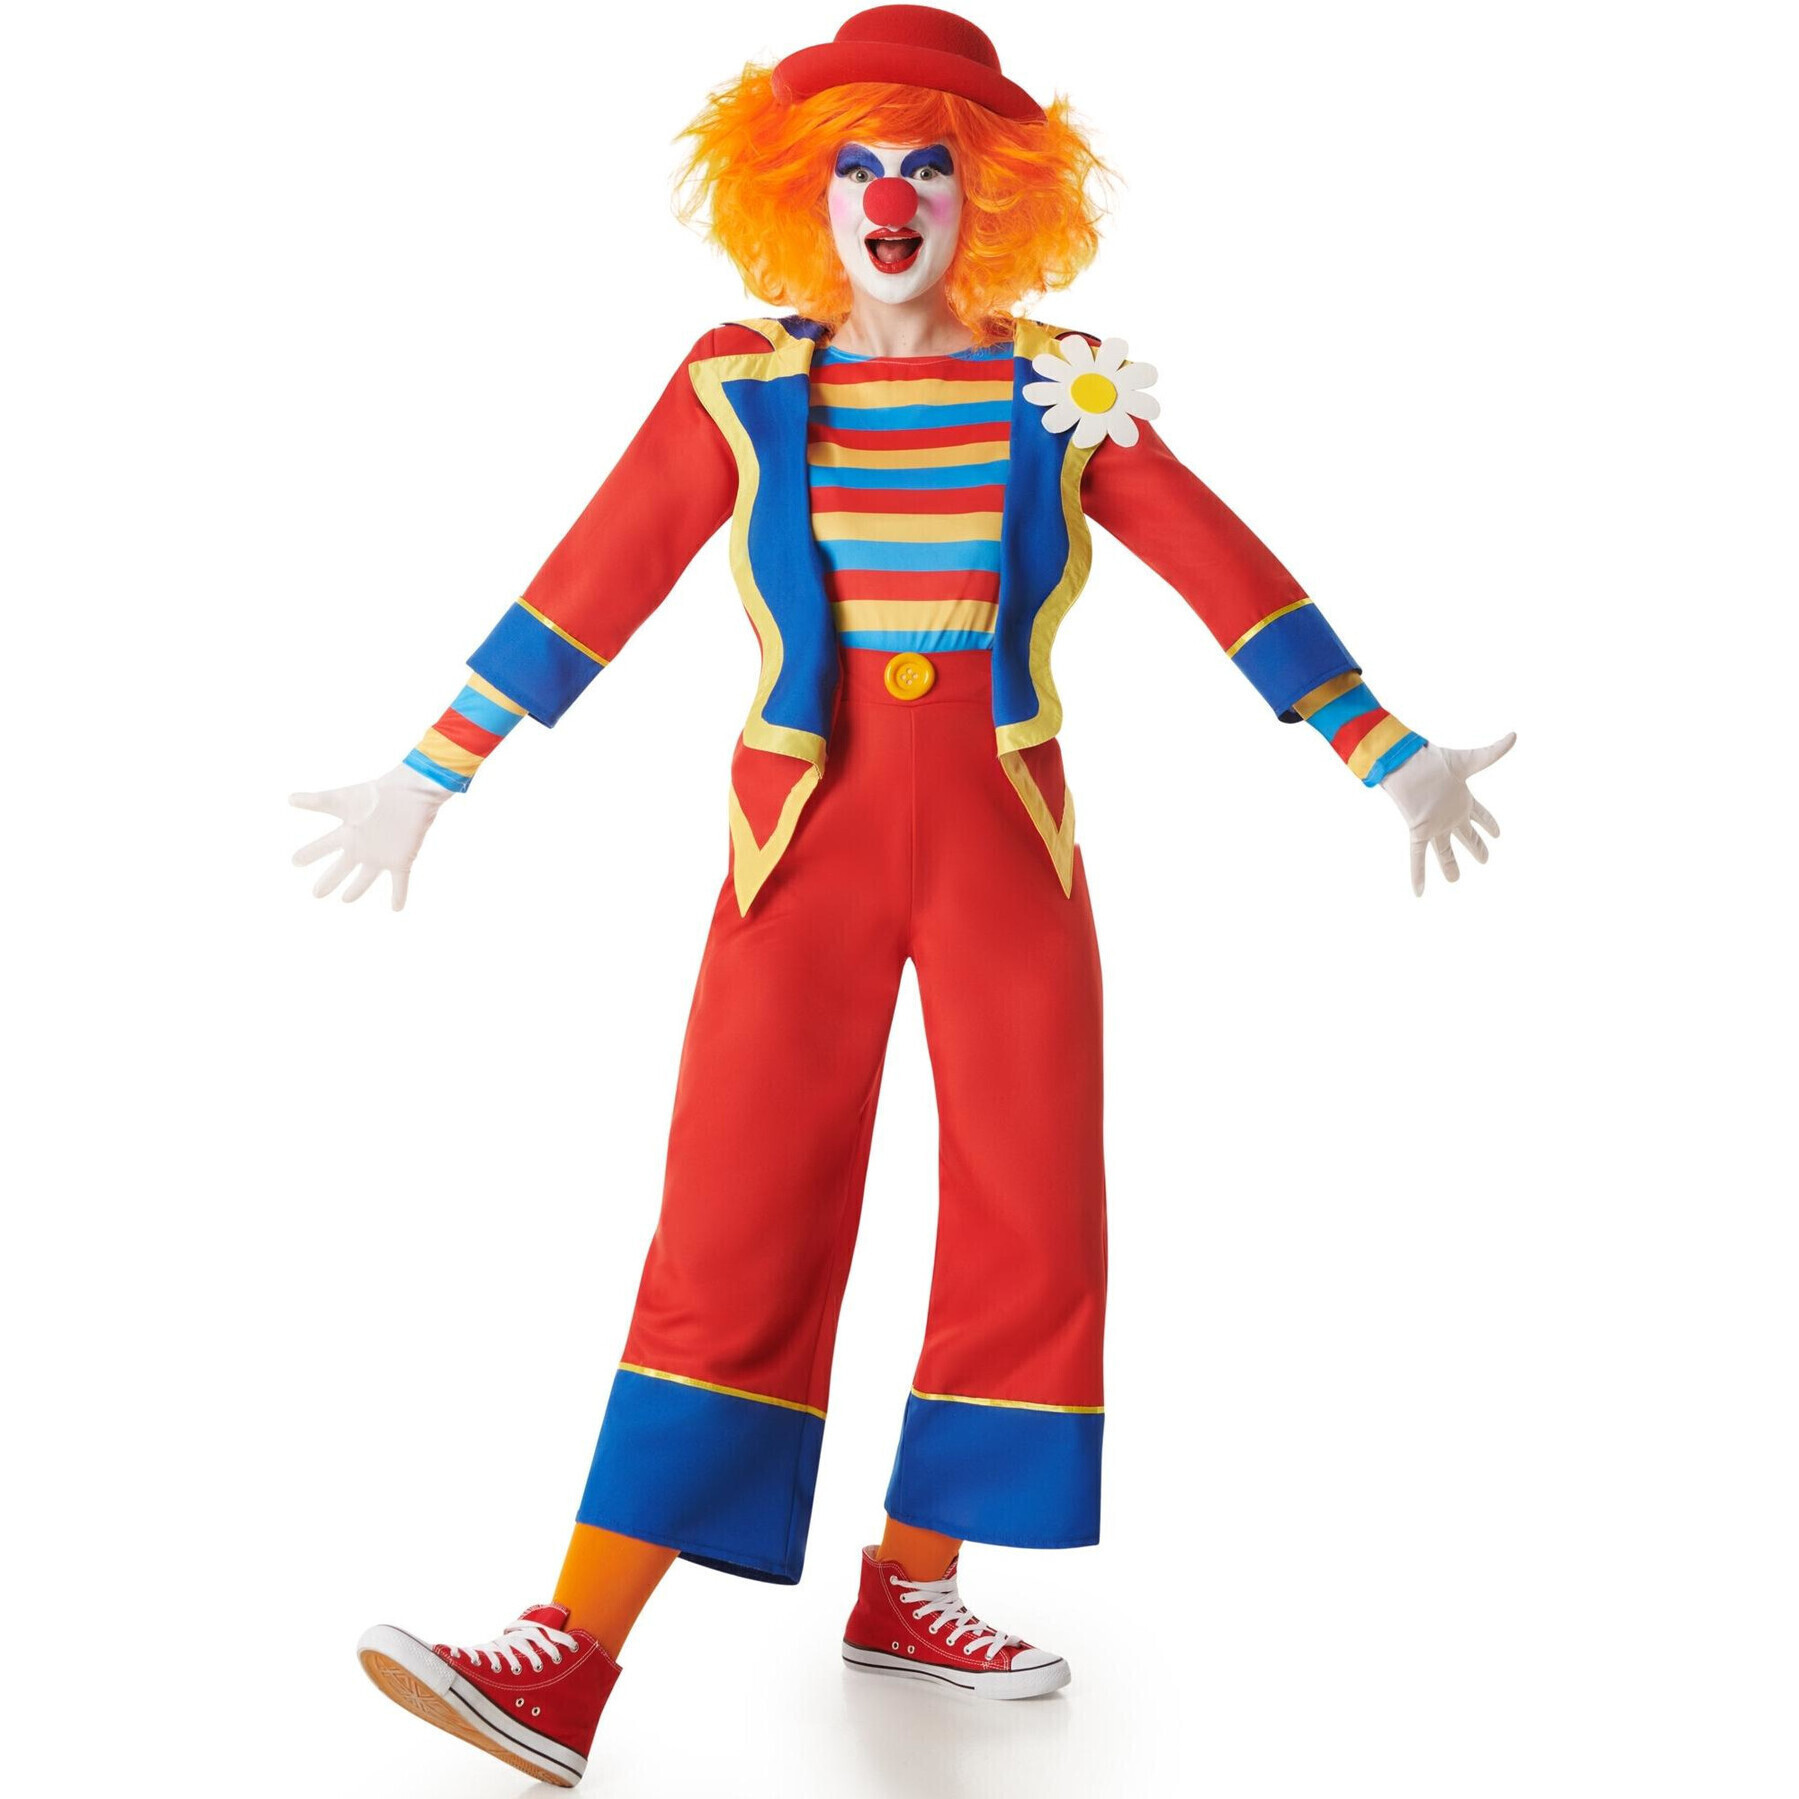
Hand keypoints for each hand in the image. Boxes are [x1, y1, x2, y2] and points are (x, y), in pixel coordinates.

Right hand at [290, 763, 454, 909]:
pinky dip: (398, 895)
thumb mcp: (342, 801)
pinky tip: (397, 908)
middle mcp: (362, 848)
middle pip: (341, 869)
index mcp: (348, 834)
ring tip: (346, 900)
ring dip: (357, 890)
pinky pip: (399, 883)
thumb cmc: (375, 796)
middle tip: (316, 894)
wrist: (409, 795)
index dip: (310, 854)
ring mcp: (381, 856)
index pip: (324, 846)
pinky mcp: (400, 861)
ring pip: (366, 878)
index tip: (295, 861)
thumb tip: (289, 798)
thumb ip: (316, 802)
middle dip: (329, 881)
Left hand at [1380, 734, 1515, 895]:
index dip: (1489, 824)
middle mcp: (1449, 815)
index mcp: (1461, 800)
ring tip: (1454, 879)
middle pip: (1465, 836)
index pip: (1480, 815)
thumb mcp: (1468, 760)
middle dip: (1475, 847)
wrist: (1406, 763)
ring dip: (1448, 866)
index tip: (1499, 834)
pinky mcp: (1418, 830)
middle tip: (1485, 859)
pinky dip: (1418, 874)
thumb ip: (1492, 752)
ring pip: (1443, 851)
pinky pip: (1418, 857)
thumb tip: (1514, 736)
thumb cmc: (1433, 759)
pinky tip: (1418, 892)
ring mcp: (1434, 825)